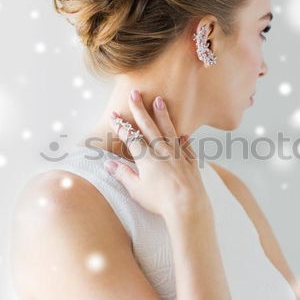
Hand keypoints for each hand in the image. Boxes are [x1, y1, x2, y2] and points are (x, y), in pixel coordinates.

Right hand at [103, 89, 211, 220]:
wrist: (188, 206)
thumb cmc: (160, 201)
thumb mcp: (136, 189)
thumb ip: (123, 174)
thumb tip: (108, 164)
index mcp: (146, 157)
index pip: (131, 137)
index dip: (121, 126)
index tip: (114, 114)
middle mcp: (162, 151)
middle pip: (149, 126)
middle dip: (140, 109)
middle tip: (135, 93)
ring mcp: (178, 155)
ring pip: (169, 130)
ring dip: (163, 115)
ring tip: (160, 100)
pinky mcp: (191, 162)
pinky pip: (187, 147)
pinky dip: (184, 139)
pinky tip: (184, 134)